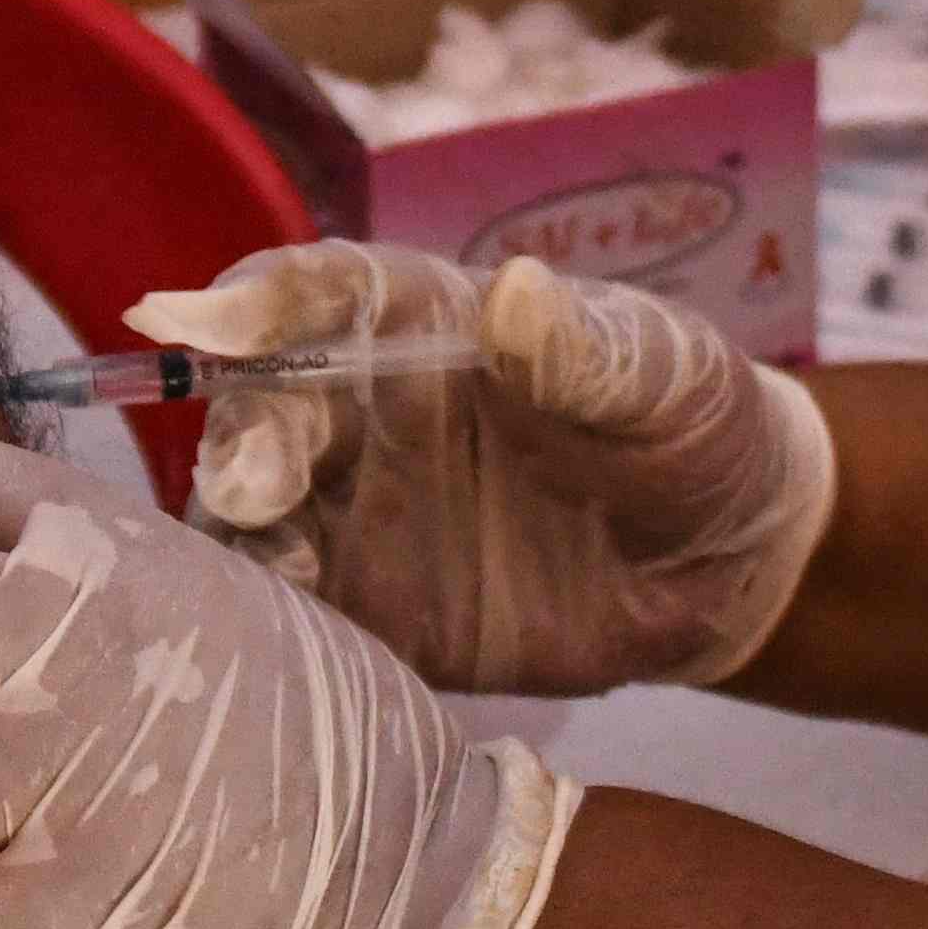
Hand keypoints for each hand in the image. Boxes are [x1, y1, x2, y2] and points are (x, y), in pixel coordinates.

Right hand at [114, 242, 837, 698]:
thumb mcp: (666, 376)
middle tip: (254, 484)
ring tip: (271, 563)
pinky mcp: (374, 606)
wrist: (730, 560)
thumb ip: (586, 352)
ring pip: (254, 510)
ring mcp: (361, 510)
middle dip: (243, 435)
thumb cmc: (692, 426)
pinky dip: (268, 618)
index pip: (320, 292)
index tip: (197, 318)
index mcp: (427, 323)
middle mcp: (369, 408)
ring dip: (241, 530)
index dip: (253, 299)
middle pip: (267, 404)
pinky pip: (294, 610)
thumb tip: (516, 293)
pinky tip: (283, 636)